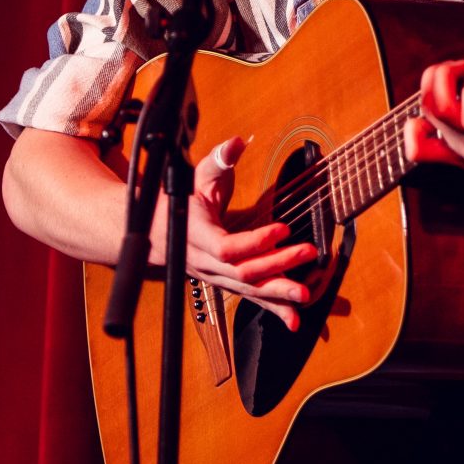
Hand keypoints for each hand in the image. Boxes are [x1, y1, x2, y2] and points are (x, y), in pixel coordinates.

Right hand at [145, 136, 316, 330]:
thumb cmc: (179, 200)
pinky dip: (273, 311)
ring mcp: (216, 276)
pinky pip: (251, 299)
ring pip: (249, 291)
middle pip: (243, 272)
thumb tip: (237, 143)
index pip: (227, 247)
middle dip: (278, 264)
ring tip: (306, 293)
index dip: (255, 241)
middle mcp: (205, 262)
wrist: (155, 232)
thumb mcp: (196, 176)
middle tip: (308, 251)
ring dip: (279, 293)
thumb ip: (218, 159)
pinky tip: (294, 320)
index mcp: (197, 235)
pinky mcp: (227, 283)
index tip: (283, 228)